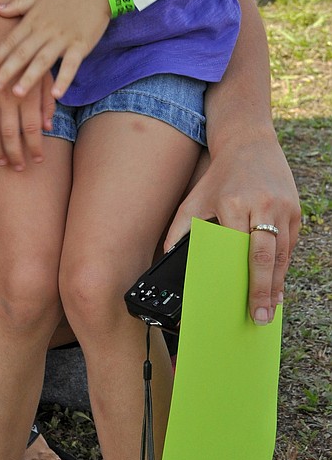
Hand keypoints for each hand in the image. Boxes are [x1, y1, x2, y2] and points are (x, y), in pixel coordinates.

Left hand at [0, 0, 110, 99]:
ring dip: (29, 77)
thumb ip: (17, 5)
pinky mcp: (80, 45)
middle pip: (23, 53)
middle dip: (7, 70)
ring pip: (43, 61)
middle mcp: (45, 31)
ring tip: (17, 94)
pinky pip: (71, 65)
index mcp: (33, 20)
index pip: (12, 40)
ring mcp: (62, 39)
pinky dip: (64, 79)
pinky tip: (57, 94)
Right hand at [0, 64, 53, 168]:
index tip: (38, 159)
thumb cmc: (30, 60)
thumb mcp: (46, 78)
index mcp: (27, 95)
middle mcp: (7, 98)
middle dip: (15, 155)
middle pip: (9, 134)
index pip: (31, 129)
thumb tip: (48, 128)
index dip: (34, 147)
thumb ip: (47, 104)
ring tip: (2, 161)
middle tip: (19, 168)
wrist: (2, 38)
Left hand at [164, 129, 299, 325]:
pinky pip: (290, 245)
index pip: (237, 249)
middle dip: (262, 291)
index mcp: (234, 204)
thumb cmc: (219, 175)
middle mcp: (262, 206)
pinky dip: (284, 266)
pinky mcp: (295, 210)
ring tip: (270, 308)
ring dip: (276, 284)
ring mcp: (283, 208)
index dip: (239, 277)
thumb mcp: (195, 198)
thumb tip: (166, 256)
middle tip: (261, 317)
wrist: (249, 142)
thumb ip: (180, 228)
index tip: (236, 300)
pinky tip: (277, 284)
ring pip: (282, 255)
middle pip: (265, 257)